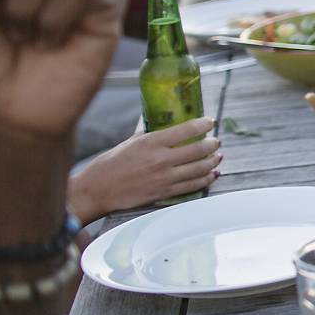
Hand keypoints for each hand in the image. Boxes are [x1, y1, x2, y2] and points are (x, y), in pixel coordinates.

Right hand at [69, 118, 220, 222]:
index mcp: (151, 142)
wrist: (96, 191)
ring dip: (213, 161)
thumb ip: (150, 135)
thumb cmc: (109, 164)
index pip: (187, 129)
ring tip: (217, 156)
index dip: (203, 124)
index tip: (210, 122)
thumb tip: (166, 127)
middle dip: (212, 144)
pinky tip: (212, 174)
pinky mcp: (164, 193)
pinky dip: (206, 179)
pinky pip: (193, 185)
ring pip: (200, 168)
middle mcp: (161, 159)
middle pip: (199, 149)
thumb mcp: (130, 142)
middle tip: (216, 141)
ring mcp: (164, 178)